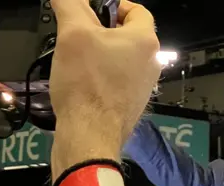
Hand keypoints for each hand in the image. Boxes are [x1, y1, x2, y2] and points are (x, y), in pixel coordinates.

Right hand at [49, 0, 160, 175]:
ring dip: (100, 54)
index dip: (113, 5)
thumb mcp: (73, 34)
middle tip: (78, 33)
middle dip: (103, 30)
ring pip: (122, 58)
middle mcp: (151, 63)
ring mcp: (144, 85)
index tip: (92, 9)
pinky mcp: (132, 102)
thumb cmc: (87, 85)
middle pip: (128, 34)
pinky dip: (102, 75)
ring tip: (77, 58)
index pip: (137, 10)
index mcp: (145, 41)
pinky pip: (118, 79)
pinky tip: (82, 81)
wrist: (90, 134)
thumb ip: (71, 6)